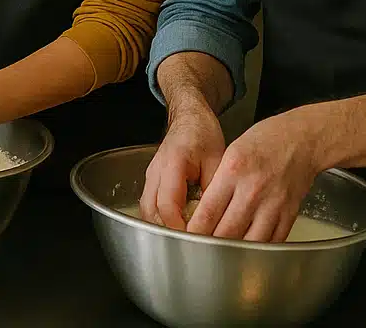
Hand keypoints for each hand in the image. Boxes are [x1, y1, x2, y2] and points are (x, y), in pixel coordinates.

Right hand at [139, 102, 226, 229]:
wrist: (189, 118)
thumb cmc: (204, 136)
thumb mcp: (219, 161)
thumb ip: (215, 189)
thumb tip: (218, 219)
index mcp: (173, 163)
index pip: (168, 204)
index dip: (178, 226)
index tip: (195, 241)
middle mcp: (156, 171)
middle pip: (151, 211)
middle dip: (168, 232)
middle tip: (190, 247)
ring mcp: (150, 176)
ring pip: (146, 210)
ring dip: (162, 227)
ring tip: (184, 240)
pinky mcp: (151, 180)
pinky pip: (149, 205)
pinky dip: (160, 219)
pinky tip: (177, 227)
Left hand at [185, 112, 320, 241]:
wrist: (302, 140)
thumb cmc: (263, 142)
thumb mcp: (230, 153)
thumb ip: (217, 182)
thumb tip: (202, 211)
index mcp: (233, 172)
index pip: (208, 212)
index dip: (195, 231)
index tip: (186, 240)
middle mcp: (253, 191)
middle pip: (226, 231)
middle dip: (210, 245)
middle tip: (199, 252)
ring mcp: (273, 205)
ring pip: (249, 242)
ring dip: (234, 253)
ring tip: (221, 256)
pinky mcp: (289, 214)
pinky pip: (272, 241)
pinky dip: (258, 250)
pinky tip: (248, 251)